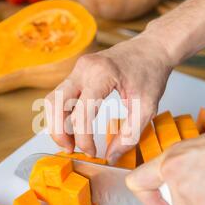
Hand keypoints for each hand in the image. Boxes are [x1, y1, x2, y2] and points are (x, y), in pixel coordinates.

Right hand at [45, 33, 173, 163]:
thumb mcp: (147, 107)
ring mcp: (78, 68)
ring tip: (69, 142)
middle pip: (55, 103)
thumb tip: (111, 156)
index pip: (82, 113)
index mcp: (102, 74)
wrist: (152, 48)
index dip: (84, 139)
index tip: (93, 153)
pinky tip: (73, 128)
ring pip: (53, 99)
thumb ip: (129, 134)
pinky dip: (62, 114)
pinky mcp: (77, 72)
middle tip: (70, 150)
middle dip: (58, 131)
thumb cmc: (151, 73)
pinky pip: (61, 95)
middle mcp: (84, 68)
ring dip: (56, 123)